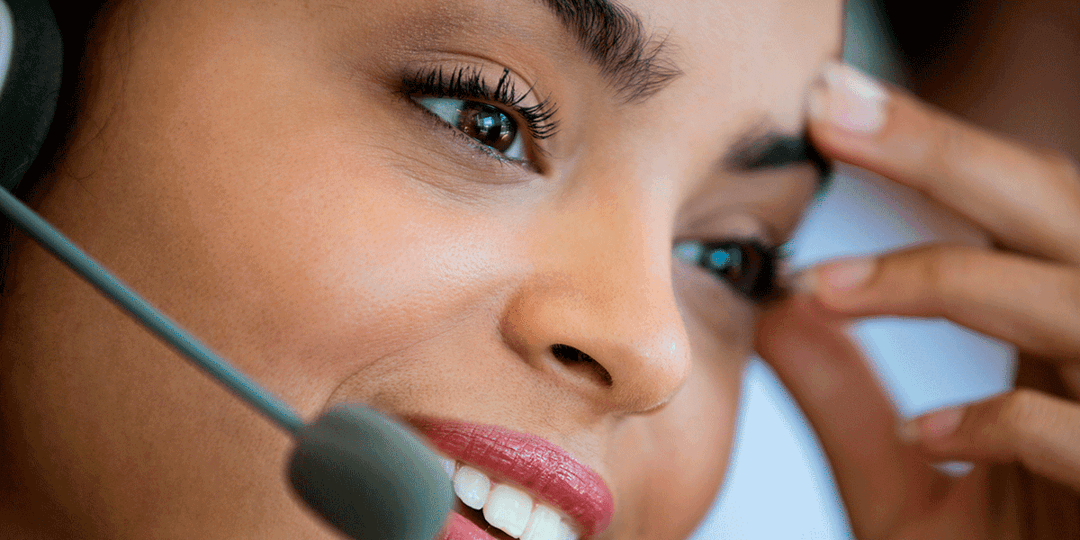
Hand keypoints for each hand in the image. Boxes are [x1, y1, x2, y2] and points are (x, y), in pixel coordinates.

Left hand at [756, 62, 1079, 539]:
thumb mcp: (903, 483)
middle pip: (1056, 211)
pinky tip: (927, 435)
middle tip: (830, 112)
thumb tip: (773, 308)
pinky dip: (1003, 424)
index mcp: (1060, 338)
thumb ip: (845, 399)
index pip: (1010, 213)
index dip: (929, 152)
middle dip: (943, 155)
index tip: (828, 106)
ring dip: (944, 282)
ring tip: (826, 288)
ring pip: (1071, 300)